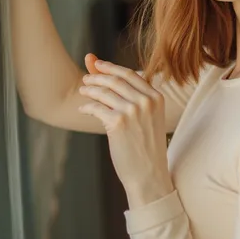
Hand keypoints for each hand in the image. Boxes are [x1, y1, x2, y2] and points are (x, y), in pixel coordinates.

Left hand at [79, 56, 172, 206]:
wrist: (149, 174)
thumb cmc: (146, 146)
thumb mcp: (148, 117)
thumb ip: (133, 95)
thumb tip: (118, 77)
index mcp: (156, 97)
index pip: (130, 74)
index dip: (111, 67)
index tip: (98, 64)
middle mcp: (146, 101)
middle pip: (116, 80)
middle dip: (97, 76)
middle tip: (86, 78)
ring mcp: (132, 111)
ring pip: (104, 92)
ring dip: (90, 89)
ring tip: (83, 91)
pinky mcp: (118, 123)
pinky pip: (96, 107)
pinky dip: (87, 106)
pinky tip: (84, 108)